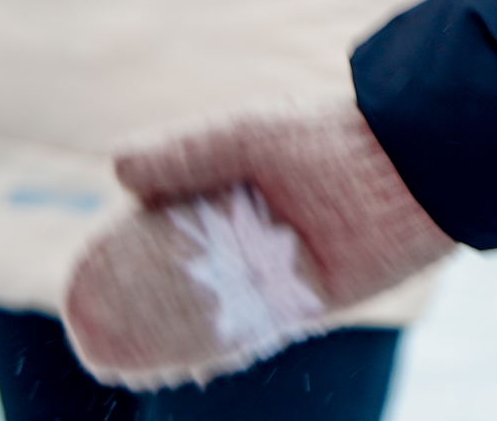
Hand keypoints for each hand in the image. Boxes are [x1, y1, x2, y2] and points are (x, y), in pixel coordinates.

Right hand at [63, 100, 454, 388]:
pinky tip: (157, 363)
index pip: (169, 222)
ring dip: (157, 333)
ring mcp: (275, 270)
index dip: (126, 247)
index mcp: (241, 184)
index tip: (86, 268)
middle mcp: (255, 231)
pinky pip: (242, 335)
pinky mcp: (301, 305)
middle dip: (133, 298)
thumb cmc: (334, 140)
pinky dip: (202, 350)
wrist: (412, 170)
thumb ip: (185, 154)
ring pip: (204, 310)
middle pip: (180, 273)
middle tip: (84, 322)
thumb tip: (114, 167)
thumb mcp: (250, 135)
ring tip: (103, 351)